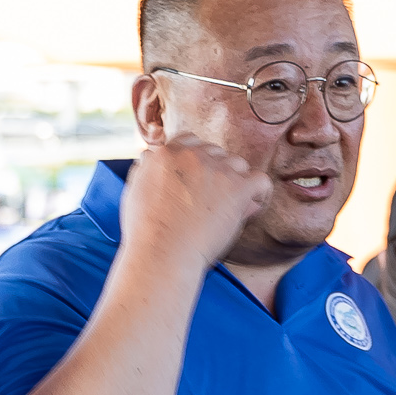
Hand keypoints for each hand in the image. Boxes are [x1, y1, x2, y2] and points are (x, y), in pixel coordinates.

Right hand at [121, 131, 271, 271]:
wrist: (161, 253)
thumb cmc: (145, 232)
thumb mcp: (135, 190)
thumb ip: (144, 169)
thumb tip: (148, 157)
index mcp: (165, 153)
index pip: (190, 141)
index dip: (195, 162)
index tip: (196, 181)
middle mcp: (191, 155)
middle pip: (215, 152)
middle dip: (215, 173)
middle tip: (211, 200)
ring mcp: (216, 169)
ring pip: (237, 163)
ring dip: (235, 181)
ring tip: (229, 206)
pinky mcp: (237, 187)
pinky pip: (260, 181)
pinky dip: (259, 193)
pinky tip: (251, 206)